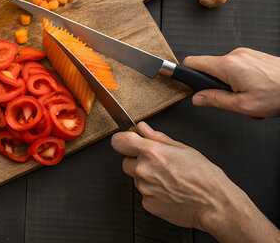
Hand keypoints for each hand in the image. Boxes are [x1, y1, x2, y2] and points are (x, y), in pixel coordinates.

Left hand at [111, 121, 279, 241]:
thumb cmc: (204, 176)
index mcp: (151, 152)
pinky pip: (144, 194)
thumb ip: (158, 138)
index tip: (129, 140)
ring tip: (168, 178)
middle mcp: (143, 170)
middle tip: (158, 163)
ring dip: (146, 177)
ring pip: (136, 178)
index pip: (119, 141)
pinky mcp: (148, 204)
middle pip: (126, 161)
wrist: (214, 204)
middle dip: (137, 160)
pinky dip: (153, 192)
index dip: (124, 140)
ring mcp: (144, 188)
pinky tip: (169, 190)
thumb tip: (143, 128)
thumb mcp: (183, 149)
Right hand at [182, 47, 279, 117]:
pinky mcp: (254, 55)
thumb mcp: (243, 106)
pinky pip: (238, 67)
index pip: (192, 62)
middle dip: (216, 86)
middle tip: (232, 100)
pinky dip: (242, 80)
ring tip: (249, 98)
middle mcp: (234, 55)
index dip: (181, 71)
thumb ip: (216, 100)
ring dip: (232, 85)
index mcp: (227, 66)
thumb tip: (198, 98)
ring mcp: (245, 53)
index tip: (171, 75)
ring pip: (226, 70)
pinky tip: (256, 91)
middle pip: (209, 68)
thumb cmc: (278, 94)